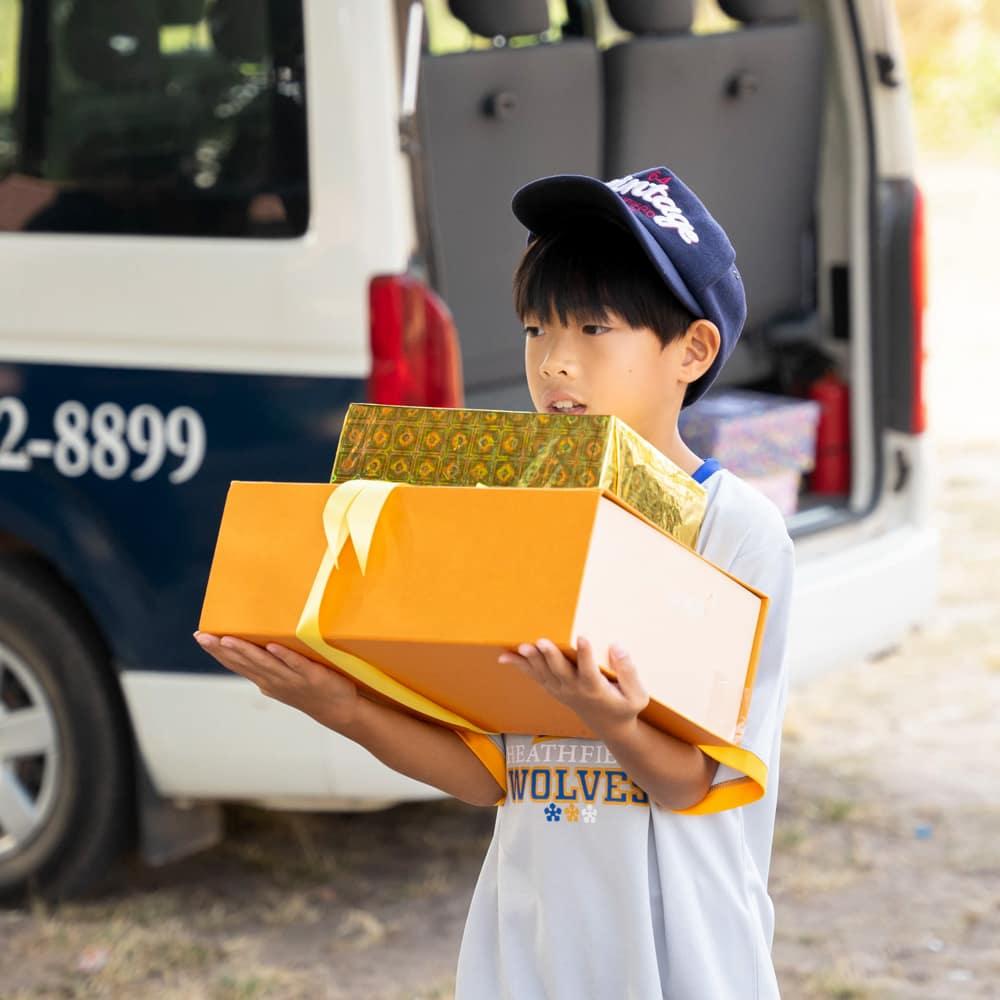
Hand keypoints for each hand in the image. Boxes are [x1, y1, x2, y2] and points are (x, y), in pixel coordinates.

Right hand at [193, 632, 361, 729]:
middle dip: (223, 649)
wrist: (338, 709)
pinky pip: (297, 664)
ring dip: (246, 651)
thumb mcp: (282, 679)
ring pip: (266, 663)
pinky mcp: (313, 676)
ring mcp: (293, 679)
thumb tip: (251, 647)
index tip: (201, 636)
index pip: (237, 663)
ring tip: (228, 639)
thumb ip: (267, 666)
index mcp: (265, 680)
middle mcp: (275, 680)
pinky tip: (273, 646)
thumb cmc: (310, 690)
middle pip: (245, 662)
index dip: (218, 651)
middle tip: (203, 635)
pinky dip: (284, 656)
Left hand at [500, 636, 648, 738]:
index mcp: (596, 690)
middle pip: (560, 672)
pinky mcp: (554, 689)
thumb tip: (617, 646)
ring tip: (522, 646)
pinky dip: (520, 666)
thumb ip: (629, 672)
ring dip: (532, 660)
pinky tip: (504, 657)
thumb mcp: (637, 696)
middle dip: (551, 656)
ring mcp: (562, 691)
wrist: (610, 727)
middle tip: (541, 641)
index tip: (583, 637)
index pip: (590, 671)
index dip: (586, 655)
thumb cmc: (625, 707)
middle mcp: (576, 690)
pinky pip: (535, 677)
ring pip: (544, 674)